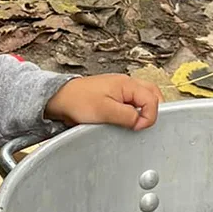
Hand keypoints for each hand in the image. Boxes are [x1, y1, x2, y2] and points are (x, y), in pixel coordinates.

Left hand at [44, 74, 160, 129]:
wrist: (59, 99)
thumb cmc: (77, 100)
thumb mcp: (105, 111)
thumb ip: (127, 116)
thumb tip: (141, 121)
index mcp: (127, 84)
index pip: (152, 99)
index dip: (149, 116)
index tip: (138, 127)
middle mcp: (126, 84)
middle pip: (152, 94)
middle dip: (152, 111)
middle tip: (144, 125)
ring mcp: (120, 90)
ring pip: (143, 98)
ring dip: (143, 111)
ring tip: (136, 124)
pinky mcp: (113, 97)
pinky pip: (131, 103)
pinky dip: (133, 112)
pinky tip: (126, 121)